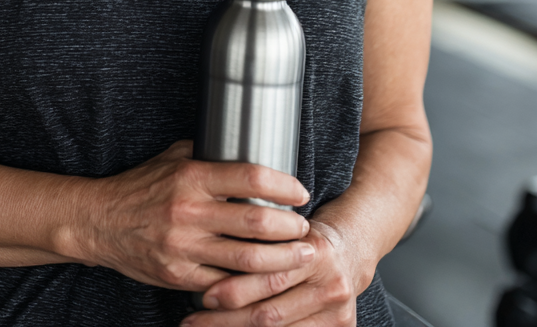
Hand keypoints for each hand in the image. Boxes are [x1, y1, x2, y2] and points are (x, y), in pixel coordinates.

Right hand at [66, 141, 314, 292]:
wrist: (99, 222)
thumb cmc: (139, 187)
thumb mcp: (171, 159)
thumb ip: (206, 154)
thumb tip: (244, 147)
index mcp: (190, 178)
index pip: (250, 178)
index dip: (283, 186)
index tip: (299, 192)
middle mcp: (189, 212)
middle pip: (257, 224)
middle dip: (292, 229)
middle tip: (307, 229)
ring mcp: (184, 248)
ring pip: (248, 261)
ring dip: (282, 261)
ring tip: (300, 256)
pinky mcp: (180, 276)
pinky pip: (225, 284)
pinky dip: (250, 284)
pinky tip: (266, 279)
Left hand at [183, 220, 360, 325]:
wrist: (349, 248)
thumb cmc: (304, 234)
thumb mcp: (283, 226)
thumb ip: (255, 238)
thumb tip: (210, 250)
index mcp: (314, 251)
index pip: (268, 277)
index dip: (233, 289)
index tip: (202, 296)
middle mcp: (331, 284)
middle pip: (271, 311)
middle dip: (228, 319)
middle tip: (195, 320)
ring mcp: (338, 310)